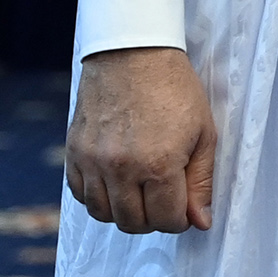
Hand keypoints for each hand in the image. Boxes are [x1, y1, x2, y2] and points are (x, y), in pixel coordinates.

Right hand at [65, 46, 216, 233]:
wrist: (133, 53)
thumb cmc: (175, 90)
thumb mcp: (204, 133)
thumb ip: (201, 181)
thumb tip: (200, 222)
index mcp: (158, 164)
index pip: (166, 220)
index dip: (180, 220)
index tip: (184, 208)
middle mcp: (121, 168)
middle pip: (133, 223)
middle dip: (154, 219)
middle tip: (164, 201)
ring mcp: (92, 162)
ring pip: (104, 215)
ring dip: (125, 212)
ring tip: (141, 192)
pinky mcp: (73, 153)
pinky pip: (81, 195)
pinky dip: (98, 198)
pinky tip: (116, 183)